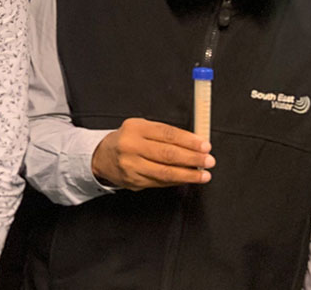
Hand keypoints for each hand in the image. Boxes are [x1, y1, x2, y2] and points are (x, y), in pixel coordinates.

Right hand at [91, 117, 214, 190]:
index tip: (204, 145)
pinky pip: (160, 182)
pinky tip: (187, 179)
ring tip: (204, 175)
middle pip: (167, 154)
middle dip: (192, 158)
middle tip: (208, 160)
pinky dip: (176, 181)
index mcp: (135, 128)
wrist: (101, 157)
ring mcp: (131, 166)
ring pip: (165, 172)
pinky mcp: (133, 181)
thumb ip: (165, 134)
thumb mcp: (141, 128)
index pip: (167, 134)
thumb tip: (194, 144)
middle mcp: (131, 146)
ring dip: (188, 174)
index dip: (188, 141)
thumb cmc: (127, 140)